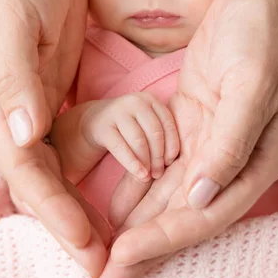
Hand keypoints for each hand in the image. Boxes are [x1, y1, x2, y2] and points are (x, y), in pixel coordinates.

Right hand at [0, 0, 104, 271]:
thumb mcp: (15, 20)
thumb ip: (14, 78)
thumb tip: (22, 135)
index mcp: (0, 105)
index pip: (27, 172)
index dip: (55, 210)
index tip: (87, 243)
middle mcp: (16, 115)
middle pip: (41, 184)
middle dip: (68, 226)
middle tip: (104, 266)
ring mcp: (37, 108)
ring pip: (56, 173)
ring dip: (78, 211)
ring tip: (109, 246)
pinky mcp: (59, 97)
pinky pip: (72, 148)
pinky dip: (86, 179)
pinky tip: (106, 199)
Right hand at [50, 93, 179, 183]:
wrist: (93, 123)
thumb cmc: (128, 130)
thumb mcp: (146, 126)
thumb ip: (162, 136)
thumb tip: (184, 161)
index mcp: (150, 100)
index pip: (168, 123)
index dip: (172, 145)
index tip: (172, 163)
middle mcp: (135, 101)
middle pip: (155, 132)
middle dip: (159, 156)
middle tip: (159, 174)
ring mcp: (117, 111)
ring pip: (139, 140)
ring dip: (146, 162)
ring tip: (148, 176)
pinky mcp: (102, 125)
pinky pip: (121, 147)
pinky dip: (132, 163)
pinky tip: (139, 174)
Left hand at [96, 0, 277, 277]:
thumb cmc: (266, 35)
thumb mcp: (252, 85)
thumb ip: (230, 142)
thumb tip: (202, 196)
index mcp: (257, 160)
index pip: (206, 214)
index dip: (165, 239)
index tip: (122, 259)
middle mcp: (234, 160)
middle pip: (186, 215)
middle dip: (146, 247)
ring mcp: (212, 142)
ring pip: (171, 196)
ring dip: (140, 225)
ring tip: (104, 254)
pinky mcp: (193, 122)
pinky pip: (163, 165)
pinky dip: (140, 187)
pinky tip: (116, 207)